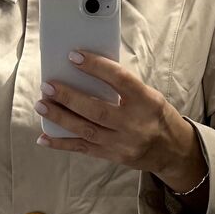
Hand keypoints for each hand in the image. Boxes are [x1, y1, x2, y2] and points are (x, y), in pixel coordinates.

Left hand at [34, 50, 207, 192]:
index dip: (95, 67)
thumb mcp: (149, 96)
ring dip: (60, 117)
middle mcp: (134, 124)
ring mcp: (122, 143)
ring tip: (42, 105)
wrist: (172, 151)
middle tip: (48, 86)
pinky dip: (62, 144)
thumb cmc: (157, 117)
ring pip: (86, 130)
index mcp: (146, 101)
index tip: (73, 56)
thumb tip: (88, 72)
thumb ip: (124, 87)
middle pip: (96, 109)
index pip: (119, 80)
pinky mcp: (113, 156)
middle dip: (68, 97)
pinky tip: (44, 138)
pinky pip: (83, 149)